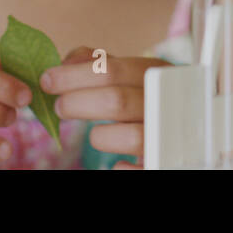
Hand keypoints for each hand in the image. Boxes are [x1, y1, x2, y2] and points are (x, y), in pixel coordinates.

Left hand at [41, 46, 169, 169]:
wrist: (186, 123)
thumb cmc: (147, 94)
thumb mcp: (130, 70)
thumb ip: (98, 62)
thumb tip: (65, 63)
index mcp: (157, 73)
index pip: (110, 69)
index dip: (72, 76)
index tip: (47, 80)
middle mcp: (167, 101)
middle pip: (116, 101)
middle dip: (77, 103)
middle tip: (60, 107)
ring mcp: (169, 133)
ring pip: (130, 138)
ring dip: (100, 136)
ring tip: (94, 133)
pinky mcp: (164, 160)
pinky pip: (138, 170)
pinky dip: (121, 167)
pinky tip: (116, 161)